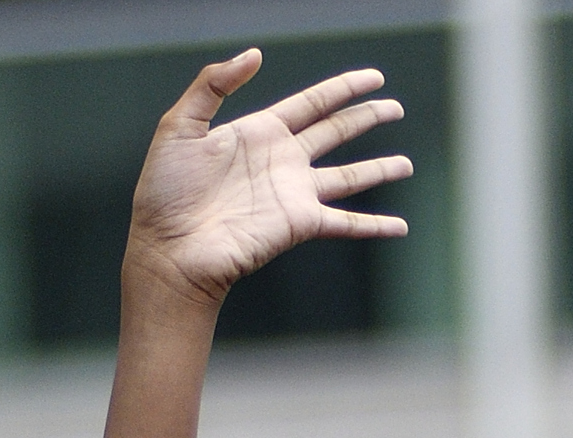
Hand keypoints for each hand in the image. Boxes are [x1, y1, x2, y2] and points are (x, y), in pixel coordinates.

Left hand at [126, 51, 410, 304]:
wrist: (169, 248)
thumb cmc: (165, 191)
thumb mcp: (180, 125)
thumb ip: (213, 84)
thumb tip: (254, 55)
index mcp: (259, 132)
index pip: (312, 103)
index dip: (343, 88)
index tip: (372, 78)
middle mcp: (283, 161)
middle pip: (337, 132)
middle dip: (366, 118)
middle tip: (395, 107)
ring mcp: (294, 194)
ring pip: (349, 177)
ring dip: (379, 169)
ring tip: (406, 164)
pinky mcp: (300, 226)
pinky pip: (346, 223)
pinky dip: (375, 225)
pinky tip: (400, 227)